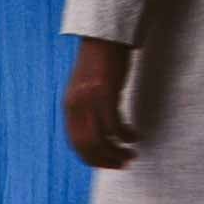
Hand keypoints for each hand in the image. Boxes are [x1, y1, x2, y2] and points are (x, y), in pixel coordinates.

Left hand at [64, 38, 138, 168]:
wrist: (103, 39)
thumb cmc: (97, 65)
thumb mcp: (84, 91)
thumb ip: (85, 111)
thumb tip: (94, 134)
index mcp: (69, 108)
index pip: (75, 143)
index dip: (91, 158)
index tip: (107, 165)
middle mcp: (75, 107)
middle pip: (87, 145)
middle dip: (105, 159)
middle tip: (122, 164)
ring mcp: (89, 100)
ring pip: (101, 138)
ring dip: (117, 151)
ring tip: (131, 155)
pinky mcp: (105, 93)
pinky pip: (114, 123)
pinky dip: (125, 135)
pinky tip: (134, 137)